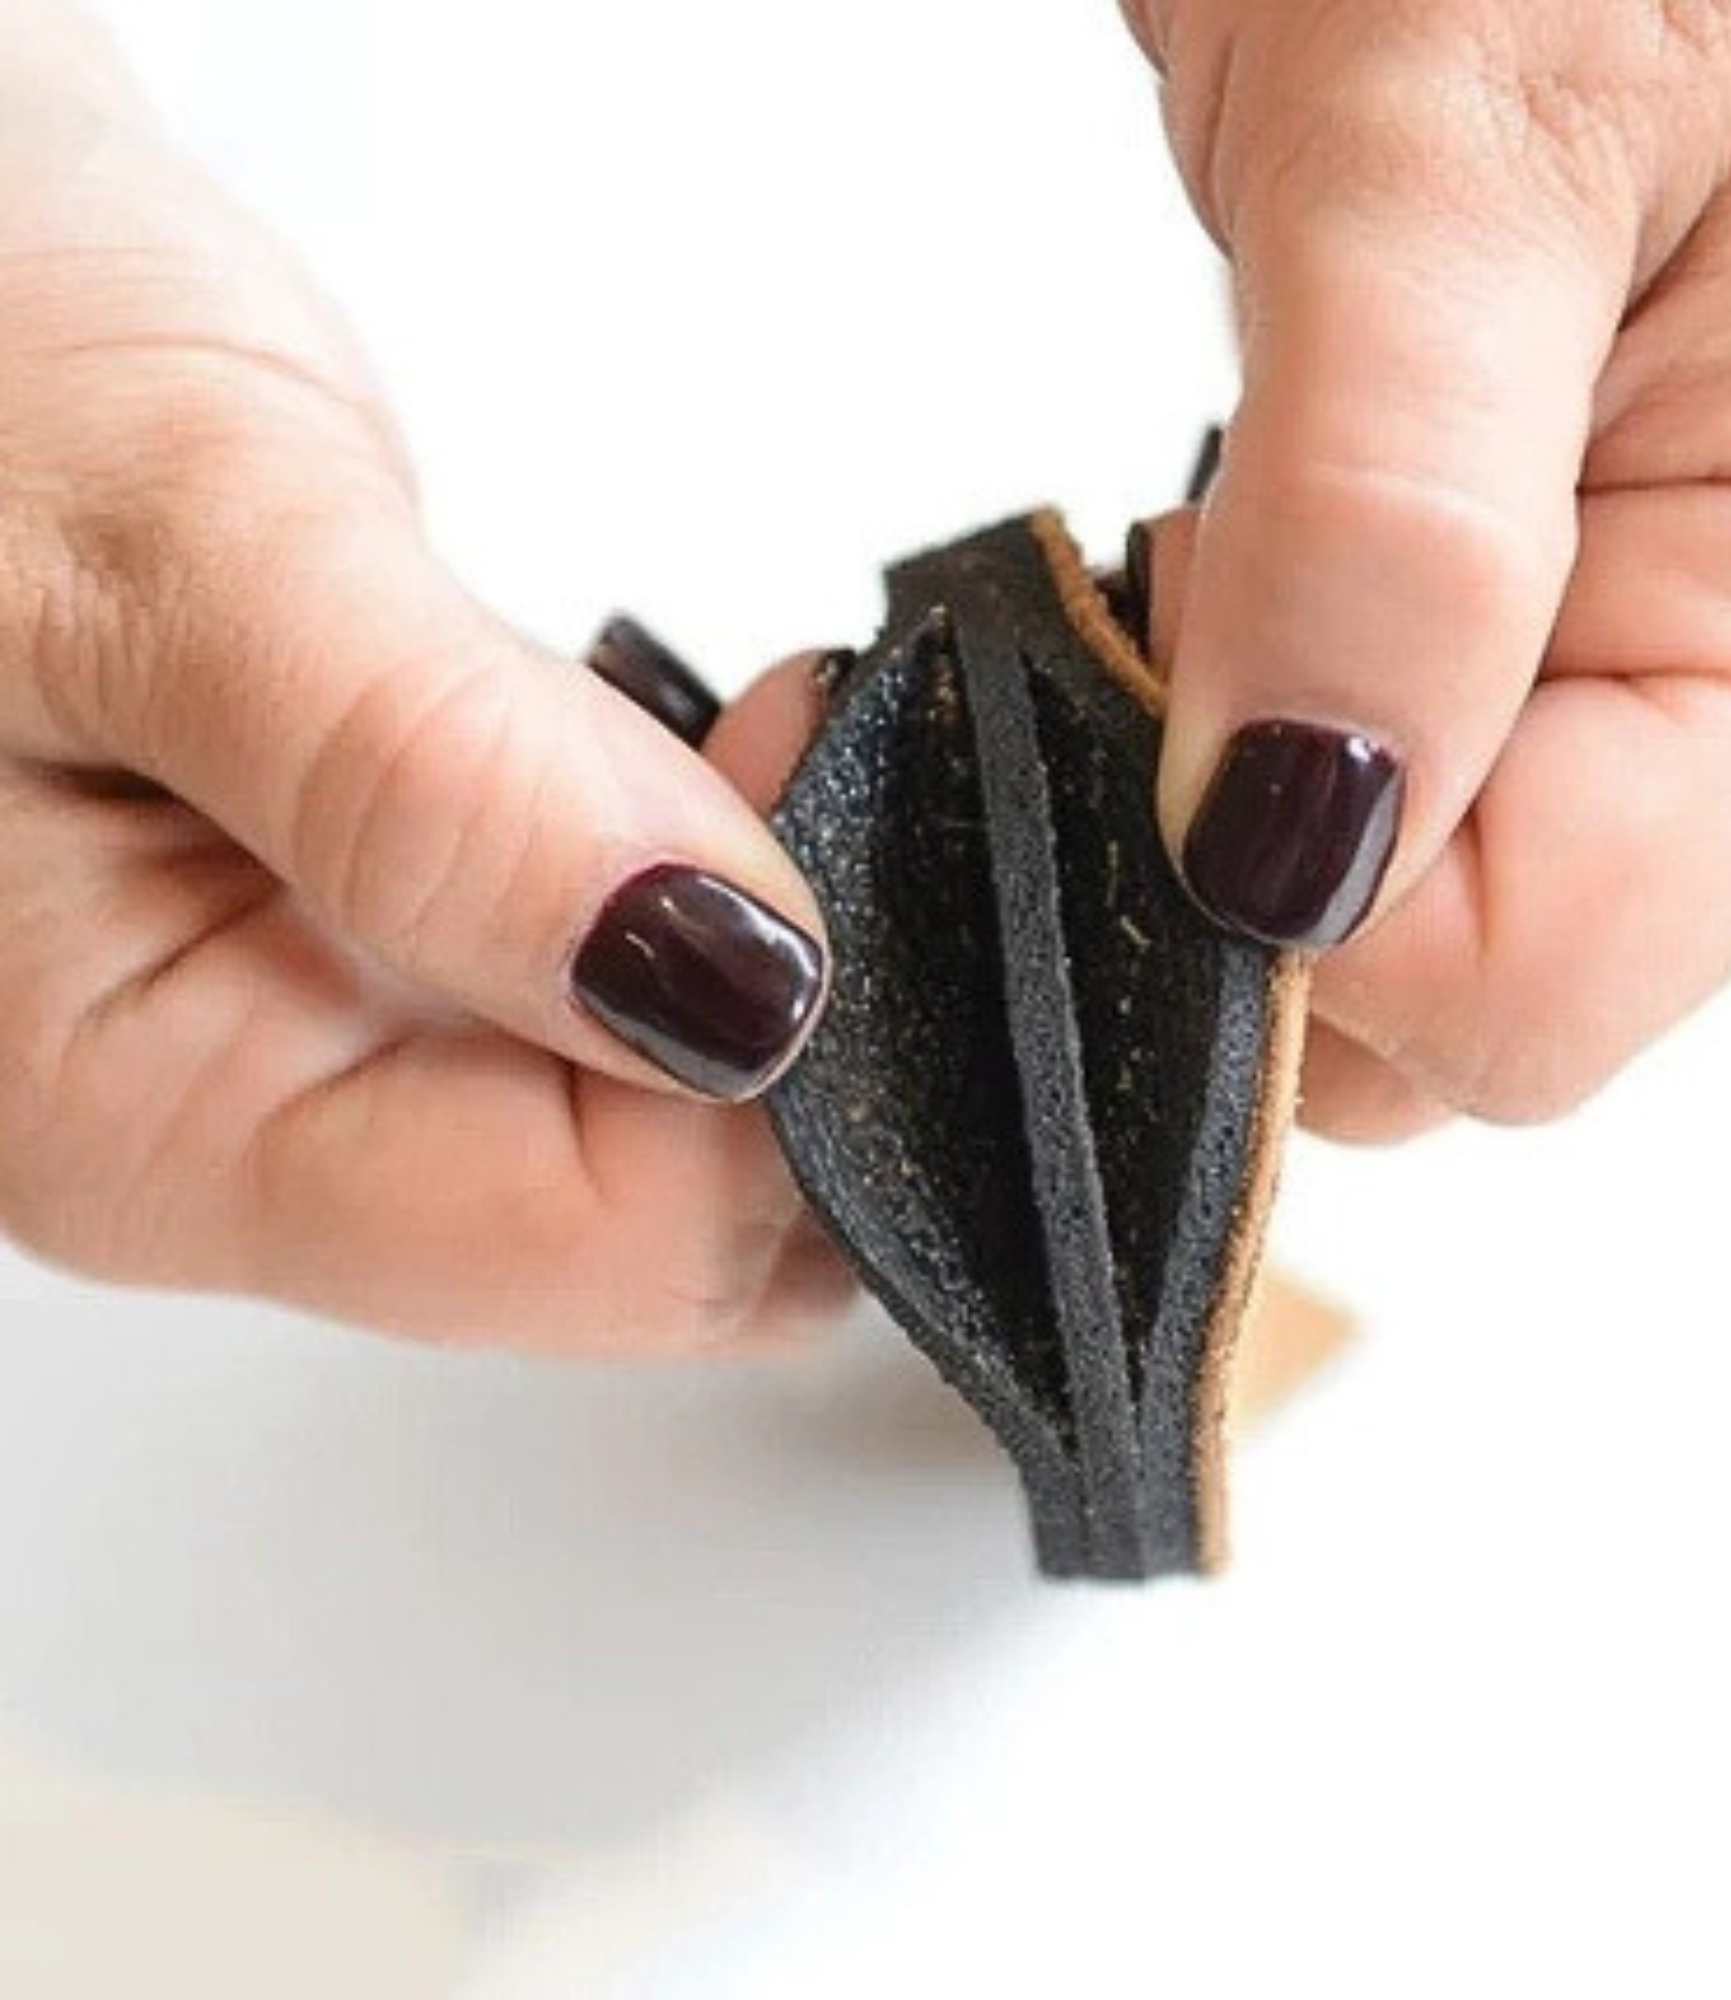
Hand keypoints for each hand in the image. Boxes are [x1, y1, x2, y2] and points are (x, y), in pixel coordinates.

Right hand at [0, 18, 842, 1348]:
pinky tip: (715, 766)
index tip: (821, 795)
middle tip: (809, 761)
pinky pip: (626, 1013)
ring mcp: (333, 1044)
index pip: (600, 1239)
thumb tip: (719, 981)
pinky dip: (718, 900)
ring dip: (770, 954)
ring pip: (665, 1133)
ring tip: (762, 738)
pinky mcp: (397, 956)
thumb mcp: (173, 538)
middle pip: (657, 1229)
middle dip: (799, 1024)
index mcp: (151, 1118)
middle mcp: (251, 1126)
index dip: (783, 1054)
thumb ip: (434, 780)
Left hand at [1124, 0, 1730, 1136]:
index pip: (1531, 994)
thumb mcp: (1476, 129)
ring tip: (1204, 537)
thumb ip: (1394, 527)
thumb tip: (1293, 860)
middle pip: (1466, 989)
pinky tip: (1220, 561)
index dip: (1306, 917)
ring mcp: (1638, 636)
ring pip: (1407, 895)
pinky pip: (1375, 770)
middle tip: (1178, 597)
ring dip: (1234, 792)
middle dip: (1260, 869)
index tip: (1178, 692)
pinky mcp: (1528, 588)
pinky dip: (1241, 718)